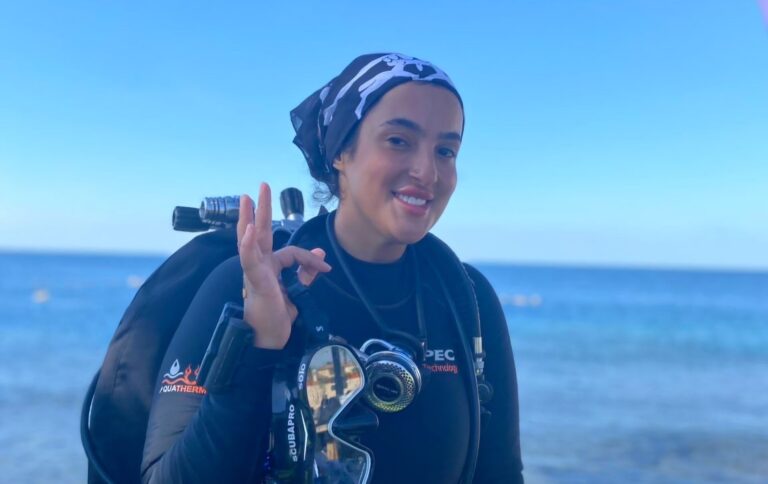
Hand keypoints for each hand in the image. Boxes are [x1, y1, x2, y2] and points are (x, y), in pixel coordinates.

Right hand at [237, 183, 330, 348]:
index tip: (327, 270)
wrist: (272, 338)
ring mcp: (255, 271)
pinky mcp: (254, 280)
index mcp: (271, 267)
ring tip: (249, 198)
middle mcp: (261, 265)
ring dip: (250, 217)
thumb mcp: (298, 291)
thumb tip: (322, 254)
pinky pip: (249, 259)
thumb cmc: (279, 315)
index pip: (293, 253)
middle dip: (262, 209)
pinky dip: (248, 244)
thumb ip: (307, 272)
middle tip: (261, 187)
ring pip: (251, 240)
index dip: (312, 259)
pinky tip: (249, 229)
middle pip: (262, 232)